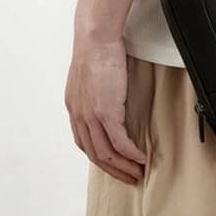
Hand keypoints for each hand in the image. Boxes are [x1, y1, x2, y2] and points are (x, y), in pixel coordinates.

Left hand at [64, 36, 147, 183]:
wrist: (96, 38)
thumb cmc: (97, 49)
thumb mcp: (92, 75)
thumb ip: (97, 91)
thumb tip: (110, 95)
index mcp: (75, 107)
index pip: (84, 142)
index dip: (100, 157)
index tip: (114, 164)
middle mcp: (79, 116)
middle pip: (94, 154)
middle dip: (113, 170)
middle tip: (129, 178)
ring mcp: (91, 117)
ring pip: (106, 154)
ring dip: (123, 167)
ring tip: (138, 173)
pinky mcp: (106, 113)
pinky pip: (119, 143)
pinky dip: (131, 154)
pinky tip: (141, 158)